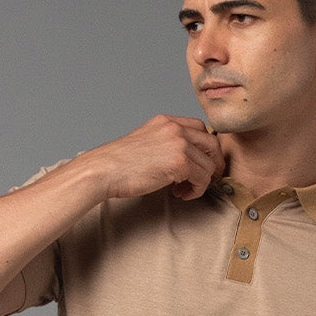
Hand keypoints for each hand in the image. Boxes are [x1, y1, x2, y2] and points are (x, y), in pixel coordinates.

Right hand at [71, 114, 225, 201]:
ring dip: (200, 181)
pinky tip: (181, 194)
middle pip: (211, 144)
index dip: (204, 148)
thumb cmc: (117, 164)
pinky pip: (202, 178)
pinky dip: (196, 190)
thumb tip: (184, 159)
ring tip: (183, 191)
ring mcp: (179, 144)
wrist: (103, 171)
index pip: (200, 128)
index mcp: (165, 121)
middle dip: (212, 163)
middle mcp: (175, 128)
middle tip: (204, 178)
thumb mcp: (144, 142)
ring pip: (208, 164)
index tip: (200, 162)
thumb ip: (165, 143)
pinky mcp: (180, 163)